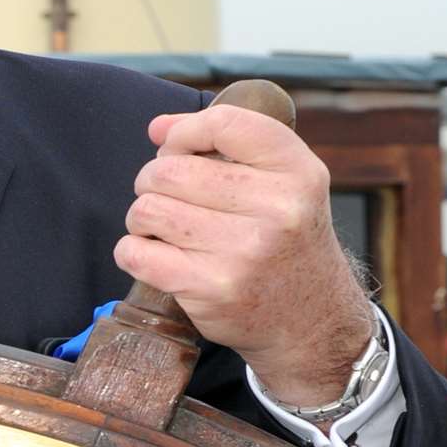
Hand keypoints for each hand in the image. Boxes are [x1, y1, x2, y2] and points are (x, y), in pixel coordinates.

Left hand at [117, 105, 371, 405]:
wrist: (313, 322)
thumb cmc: (286, 241)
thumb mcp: (286, 183)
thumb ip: (227, 143)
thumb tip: (158, 128)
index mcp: (298, 172)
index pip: (224, 123)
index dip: (185, 131)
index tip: (176, 147)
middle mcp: (277, 209)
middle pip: (170, 169)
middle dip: (155, 180)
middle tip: (170, 197)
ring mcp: (244, 252)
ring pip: (146, 209)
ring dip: (143, 216)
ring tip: (166, 227)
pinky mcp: (211, 289)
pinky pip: (135, 252)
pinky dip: (133, 250)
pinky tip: (155, 254)